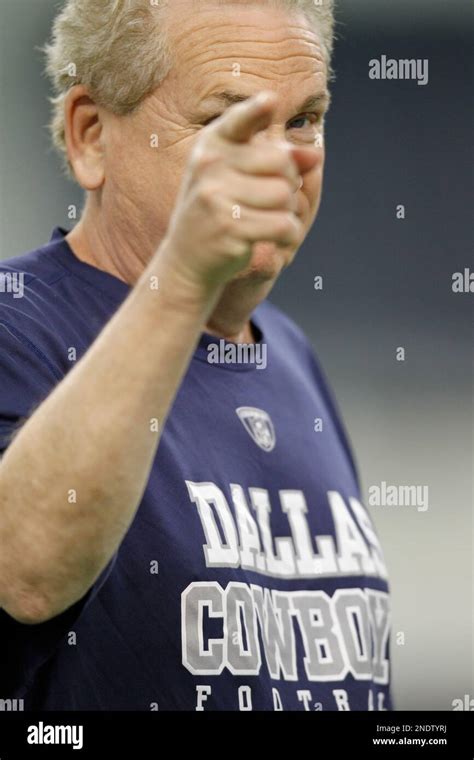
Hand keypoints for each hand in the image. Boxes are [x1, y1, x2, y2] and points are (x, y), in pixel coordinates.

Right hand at [160, 91, 319, 295]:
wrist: (187, 258)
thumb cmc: (221, 211)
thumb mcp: (241, 178)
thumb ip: (278, 161)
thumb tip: (316, 154)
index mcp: (211, 144)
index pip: (239, 121)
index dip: (256, 111)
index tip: (271, 100)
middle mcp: (209, 165)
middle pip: (281, 162)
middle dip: (288, 183)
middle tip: (272, 201)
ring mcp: (215, 196)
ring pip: (284, 195)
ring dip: (287, 212)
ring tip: (268, 221)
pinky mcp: (229, 227)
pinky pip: (283, 224)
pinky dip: (289, 234)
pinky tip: (277, 239)